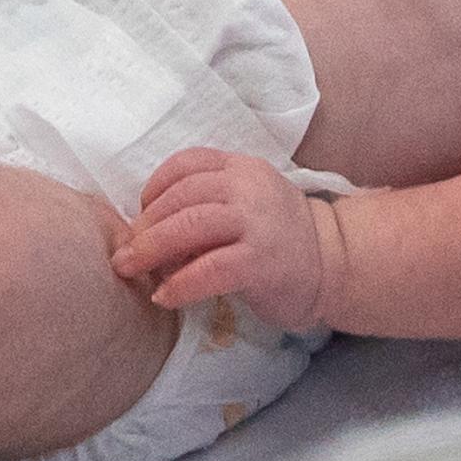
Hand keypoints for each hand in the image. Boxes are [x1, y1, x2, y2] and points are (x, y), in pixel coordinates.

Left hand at [110, 147, 333, 331]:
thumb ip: (208, 203)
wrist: (334, 264)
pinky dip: (180, 284)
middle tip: (125, 252)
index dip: (154, 187)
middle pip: (181, 196)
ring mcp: (257, 223)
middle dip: (144, 226)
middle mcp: (248, 188)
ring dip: (151, 249)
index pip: (187, 163)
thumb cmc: (281, 238)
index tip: (140, 213)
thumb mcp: (247, 204)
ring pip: (190, 225)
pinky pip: (209, 269)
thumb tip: (149, 228)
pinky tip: (164, 297)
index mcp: (242, 168)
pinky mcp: (261, 261)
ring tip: (131, 269)